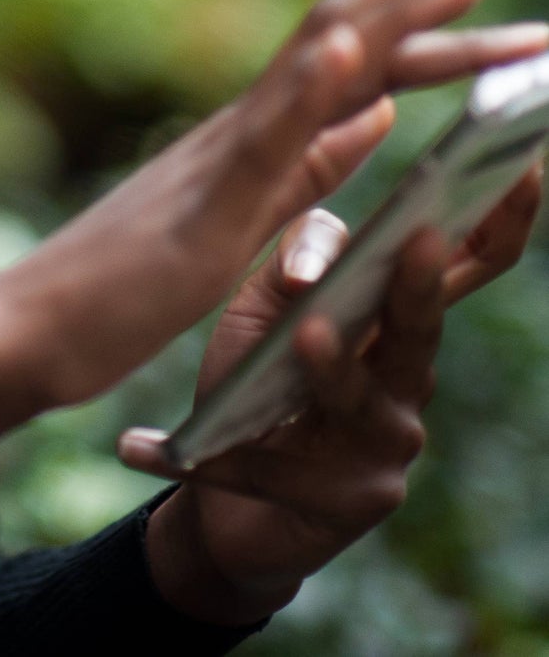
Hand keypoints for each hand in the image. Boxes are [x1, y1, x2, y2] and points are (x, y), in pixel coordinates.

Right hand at [0, 0, 543, 412]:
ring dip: (395, 13)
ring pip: (314, 68)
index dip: (427, 12)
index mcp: (259, 138)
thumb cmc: (127, 282)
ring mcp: (220, 161)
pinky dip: (308, 89)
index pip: (355, 56)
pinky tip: (350, 52)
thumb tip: (379, 112)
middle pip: (347, 36)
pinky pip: (261, 143)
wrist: (34, 323)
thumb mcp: (247, 216)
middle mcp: (241, 128)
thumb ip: (308, 163)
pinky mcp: (202, 211)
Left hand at [122, 167, 542, 626]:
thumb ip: (296, 266)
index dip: (497, 219)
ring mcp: (386, 442)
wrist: (223, 496)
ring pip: (355, 393)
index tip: (518, 165)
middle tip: (420, 237)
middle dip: (420, 281)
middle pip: (422, 324)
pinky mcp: (348, 499)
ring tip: (309, 334)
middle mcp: (407, 379)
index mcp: (393, 320)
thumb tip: (321, 248)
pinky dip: (222, 457)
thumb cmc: (254, 383)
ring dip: (330, 364)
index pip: (459, 264)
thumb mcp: (265, 309)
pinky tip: (153, 448)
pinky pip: (277, 465)